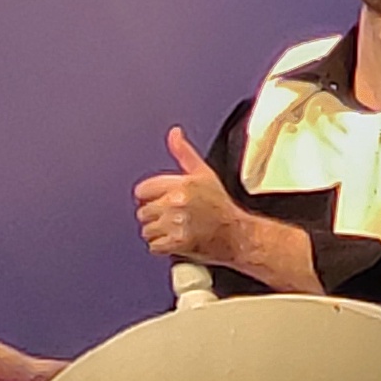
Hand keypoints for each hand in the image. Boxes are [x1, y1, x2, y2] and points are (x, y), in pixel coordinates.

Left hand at [134, 128, 249, 269]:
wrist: (237, 235)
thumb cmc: (221, 206)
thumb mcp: (204, 173)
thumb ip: (184, 152)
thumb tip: (174, 133)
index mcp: (182, 184)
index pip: (143, 190)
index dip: (151, 197)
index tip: (163, 201)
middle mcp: (177, 202)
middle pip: (143, 212)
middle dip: (156, 216)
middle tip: (174, 217)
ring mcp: (176, 223)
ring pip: (147, 230)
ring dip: (158, 232)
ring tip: (176, 229)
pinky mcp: (177, 243)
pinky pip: (154, 246)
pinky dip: (162, 247)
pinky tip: (176, 241)